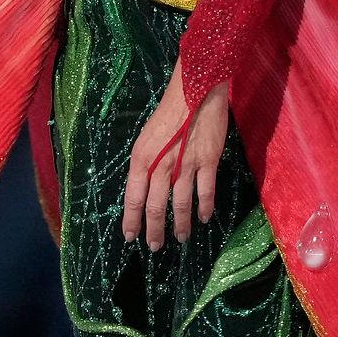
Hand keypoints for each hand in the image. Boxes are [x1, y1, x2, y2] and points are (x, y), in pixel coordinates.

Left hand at [122, 62, 228, 249]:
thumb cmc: (168, 113)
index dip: (132, 220)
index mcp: (141, 158)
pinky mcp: (207, 161)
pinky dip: (205, 208)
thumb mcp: (146, 138)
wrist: (194, 90)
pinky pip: (205, 192)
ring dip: (179, 225)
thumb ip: (145, 164)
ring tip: (180, 237)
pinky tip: (205, 218)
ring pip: (180, 204)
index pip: (133, 197)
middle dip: (153, 230)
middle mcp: (160, 166)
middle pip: (155, 206)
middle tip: (154, 246)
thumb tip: (144, 189)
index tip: (130, 237)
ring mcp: (185, 165)